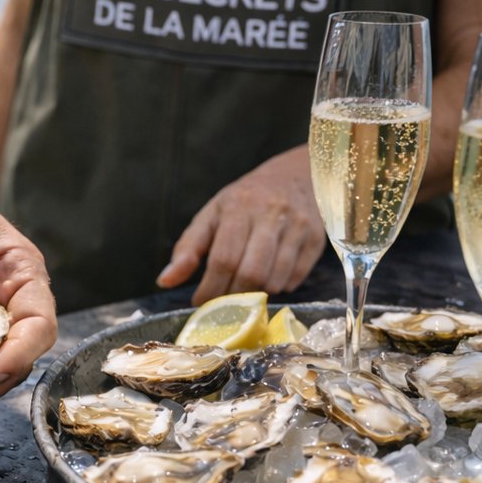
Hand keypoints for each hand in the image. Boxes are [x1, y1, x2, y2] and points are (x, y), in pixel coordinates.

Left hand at [156, 147, 327, 304]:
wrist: (296, 176)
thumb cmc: (245, 201)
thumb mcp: (212, 215)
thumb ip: (188, 249)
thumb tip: (165, 281)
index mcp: (239, 207)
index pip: (223, 259)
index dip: (210, 289)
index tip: (199, 302)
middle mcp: (271, 214)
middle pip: (251, 273)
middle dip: (233, 297)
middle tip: (223, 306)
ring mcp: (298, 227)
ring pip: (274, 280)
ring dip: (255, 295)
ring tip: (243, 292)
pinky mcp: (316, 239)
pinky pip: (295, 279)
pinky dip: (278, 288)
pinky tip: (267, 280)